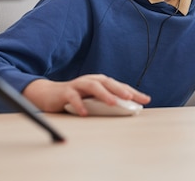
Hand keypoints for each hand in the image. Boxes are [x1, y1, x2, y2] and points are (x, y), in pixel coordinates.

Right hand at [22, 74, 150, 115]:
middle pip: (108, 82)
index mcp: (100, 82)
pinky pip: (73, 97)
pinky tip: (85, 113)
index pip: (119, 86)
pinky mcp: (65, 92)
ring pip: (92, 86)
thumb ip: (107, 103)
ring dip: (103, 94)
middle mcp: (91, 81)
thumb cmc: (75, 98)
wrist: (48, 94)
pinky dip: (79, 104)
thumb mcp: (93, 101)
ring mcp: (78, 85)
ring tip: (112, 103)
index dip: (133, 92)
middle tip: (131, 97)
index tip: (146, 100)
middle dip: (120, 89)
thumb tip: (128, 110)